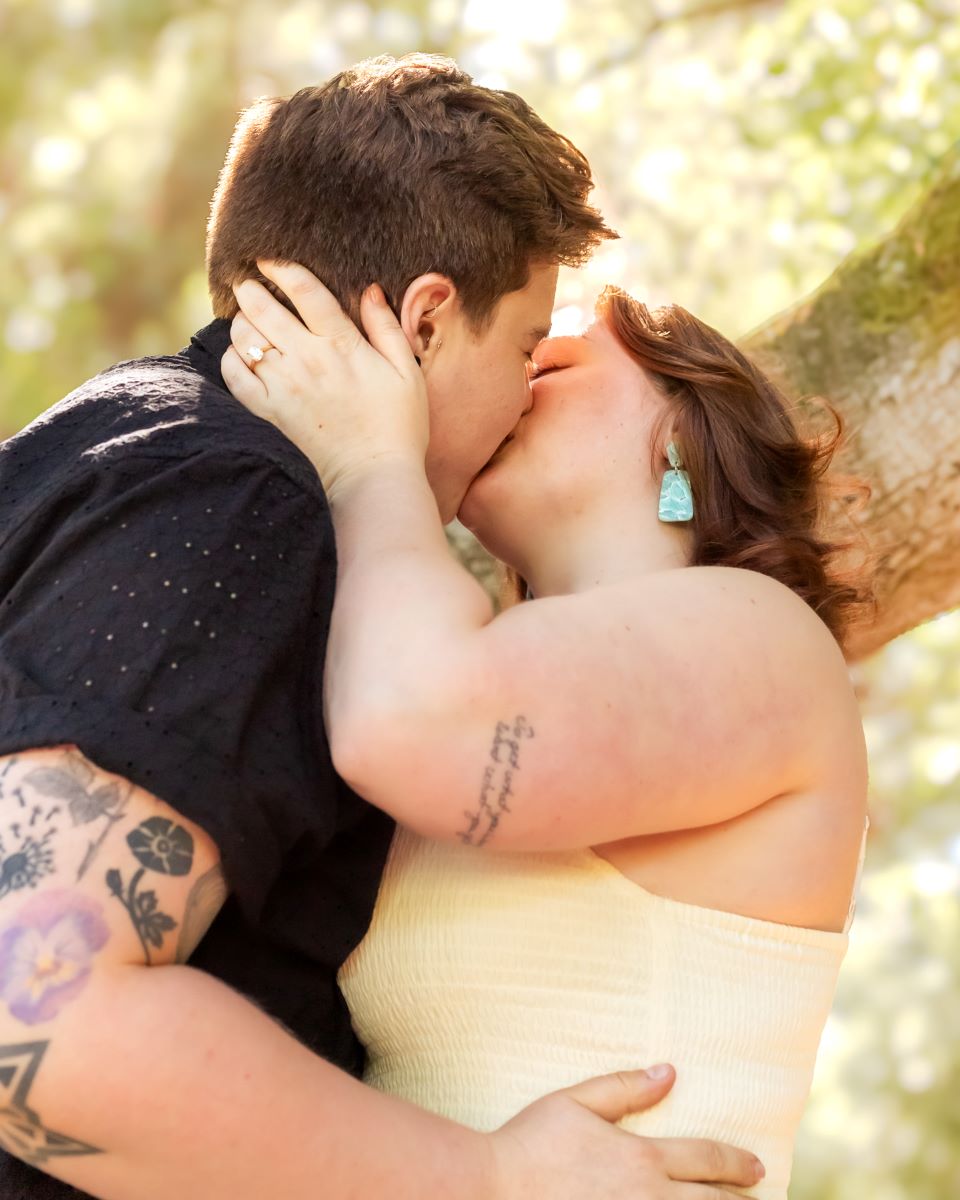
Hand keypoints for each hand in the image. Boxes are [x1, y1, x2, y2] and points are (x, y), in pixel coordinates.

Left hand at [222, 261, 428, 498]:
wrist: (374, 476)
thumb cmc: (399, 425)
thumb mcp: (405, 371)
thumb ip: (386, 327)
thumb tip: (369, 290)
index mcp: (342, 345)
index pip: (305, 291)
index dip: (282, 268)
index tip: (269, 260)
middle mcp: (307, 360)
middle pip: (263, 309)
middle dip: (250, 289)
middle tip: (247, 282)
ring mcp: (284, 387)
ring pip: (244, 339)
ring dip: (241, 322)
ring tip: (246, 318)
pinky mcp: (270, 412)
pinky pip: (235, 376)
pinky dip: (231, 359)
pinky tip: (240, 355)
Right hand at [487, 1065, 764, 1199]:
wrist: (490, 1190)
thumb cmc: (529, 1144)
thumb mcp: (574, 1101)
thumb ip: (624, 1087)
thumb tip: (669, 1072)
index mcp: (641, 1158)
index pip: (706, 1158)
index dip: (736, 1162)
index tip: (755, 1167)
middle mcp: (648, 1198)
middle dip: (739, 1199)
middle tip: (758, 1196)